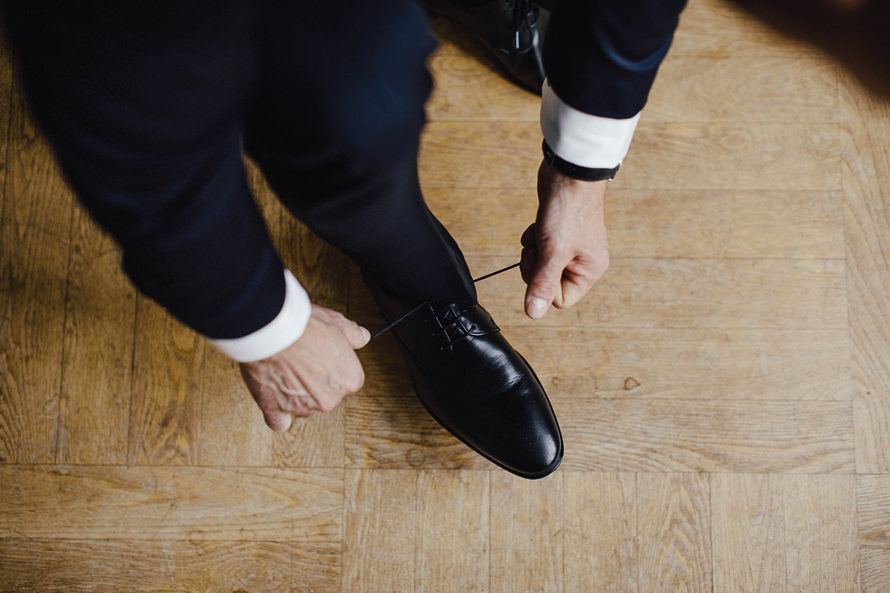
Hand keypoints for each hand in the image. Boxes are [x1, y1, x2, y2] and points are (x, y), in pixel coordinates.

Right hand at [239, 304, 369, 430]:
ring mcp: (303, 407)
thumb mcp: (336, 323)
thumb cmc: (304, 326)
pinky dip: (277, 411)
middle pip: (325, 395)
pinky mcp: (277, 411)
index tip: (321, 357)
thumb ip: (353, 334)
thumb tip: (363, 337)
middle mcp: (330, 399)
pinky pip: (279, 420)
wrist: (271, 331)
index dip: (332, 367)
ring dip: (294, 392)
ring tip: (283, 367)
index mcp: (350, 380)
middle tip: (301, 360)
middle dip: (314, 381)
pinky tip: (274, 398)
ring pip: (302, 404)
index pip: (347, 380)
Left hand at [520, 160, 610, 318]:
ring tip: (542, 232)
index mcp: (590, 270)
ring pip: (540, 264)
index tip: (542, 265)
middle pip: (548, 283)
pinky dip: (533, 238)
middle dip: (536, 265)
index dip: (544, 285)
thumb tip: (534, 313)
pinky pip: (539, 248)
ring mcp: (570, 247)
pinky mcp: (558, 234)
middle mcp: (583, 261)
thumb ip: (543, 283)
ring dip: (534, 249)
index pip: (560, 300)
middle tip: (540, 248)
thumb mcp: (553, 252)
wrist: (568, 173)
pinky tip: (540, 224)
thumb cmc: (569, 209)